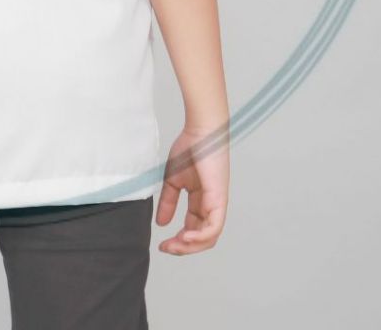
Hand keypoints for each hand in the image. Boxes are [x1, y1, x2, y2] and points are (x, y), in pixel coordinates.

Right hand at [155, 126, 228, 254]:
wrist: (200, 131)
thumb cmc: (189, 149)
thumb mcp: (173, 180)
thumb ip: (168, 202)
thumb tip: (161, 223)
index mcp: (200, 201)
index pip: (192, 229)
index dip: (178, 241)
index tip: (162, 244)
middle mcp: (211, 206)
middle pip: (202, 238)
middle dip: (183, 248)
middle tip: (166, 248)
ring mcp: (217, 204)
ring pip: (209, 237)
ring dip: (191, 246)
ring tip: (175, 245)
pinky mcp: (219, 199)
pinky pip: (214, 227)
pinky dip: (201, 236)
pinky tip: (185, 236)